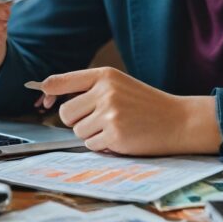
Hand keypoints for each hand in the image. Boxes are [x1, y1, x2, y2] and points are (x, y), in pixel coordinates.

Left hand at [34, 67, 221, 155]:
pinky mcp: (114, 134)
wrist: (178, 120)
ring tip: (115, 127)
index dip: (49, 91)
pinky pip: (91, 145)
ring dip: (92, 134)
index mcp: (104, 75)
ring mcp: (110, 113)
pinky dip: (103, 146)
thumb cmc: (146, 104)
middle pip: (66, 113)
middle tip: (99, 120)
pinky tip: (121, 137)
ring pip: (78, 131)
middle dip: (78, 121)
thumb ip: (90, 88)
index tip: (44, 97)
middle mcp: (105, 91)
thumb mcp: (119, 85)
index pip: (62, 81)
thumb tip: (50, 94)